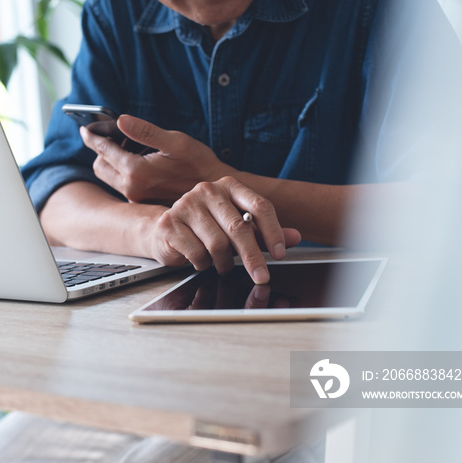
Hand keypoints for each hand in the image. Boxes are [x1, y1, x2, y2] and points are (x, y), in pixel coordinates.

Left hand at [81, 115, 233, 204]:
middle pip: (100, 167)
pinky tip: (137, 161)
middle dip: (99, 151)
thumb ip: (144, 131)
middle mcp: (132, 188)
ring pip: (108, 177)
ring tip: (126, 148)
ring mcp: (136, 197)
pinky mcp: (141, 201)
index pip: (104, 151)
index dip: (92, 137)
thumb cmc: (198, 163)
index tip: (84, 129)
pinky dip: (121, 171)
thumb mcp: (175, 141)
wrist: (213, 189)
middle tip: (109, 137)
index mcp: (137, 171)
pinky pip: (121, 184)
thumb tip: (120, 120)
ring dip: (110, 162)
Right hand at [143, 176, 300, 283]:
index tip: (280, 254)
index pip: (259, 206)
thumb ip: (265, 232)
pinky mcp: (169, 223)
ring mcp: (185, 205)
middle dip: (254, 257)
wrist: (166, 231)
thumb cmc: (206, 229)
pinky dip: (203, 263)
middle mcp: (207, 190)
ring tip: (222, 263)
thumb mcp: (239, 228)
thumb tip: (295, 237)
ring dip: (224, 262)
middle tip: (261, 276)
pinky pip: (196, 253)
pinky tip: (201, 260)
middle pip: (239, 227)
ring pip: (217, 244)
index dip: (273, 232)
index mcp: (229, 186)